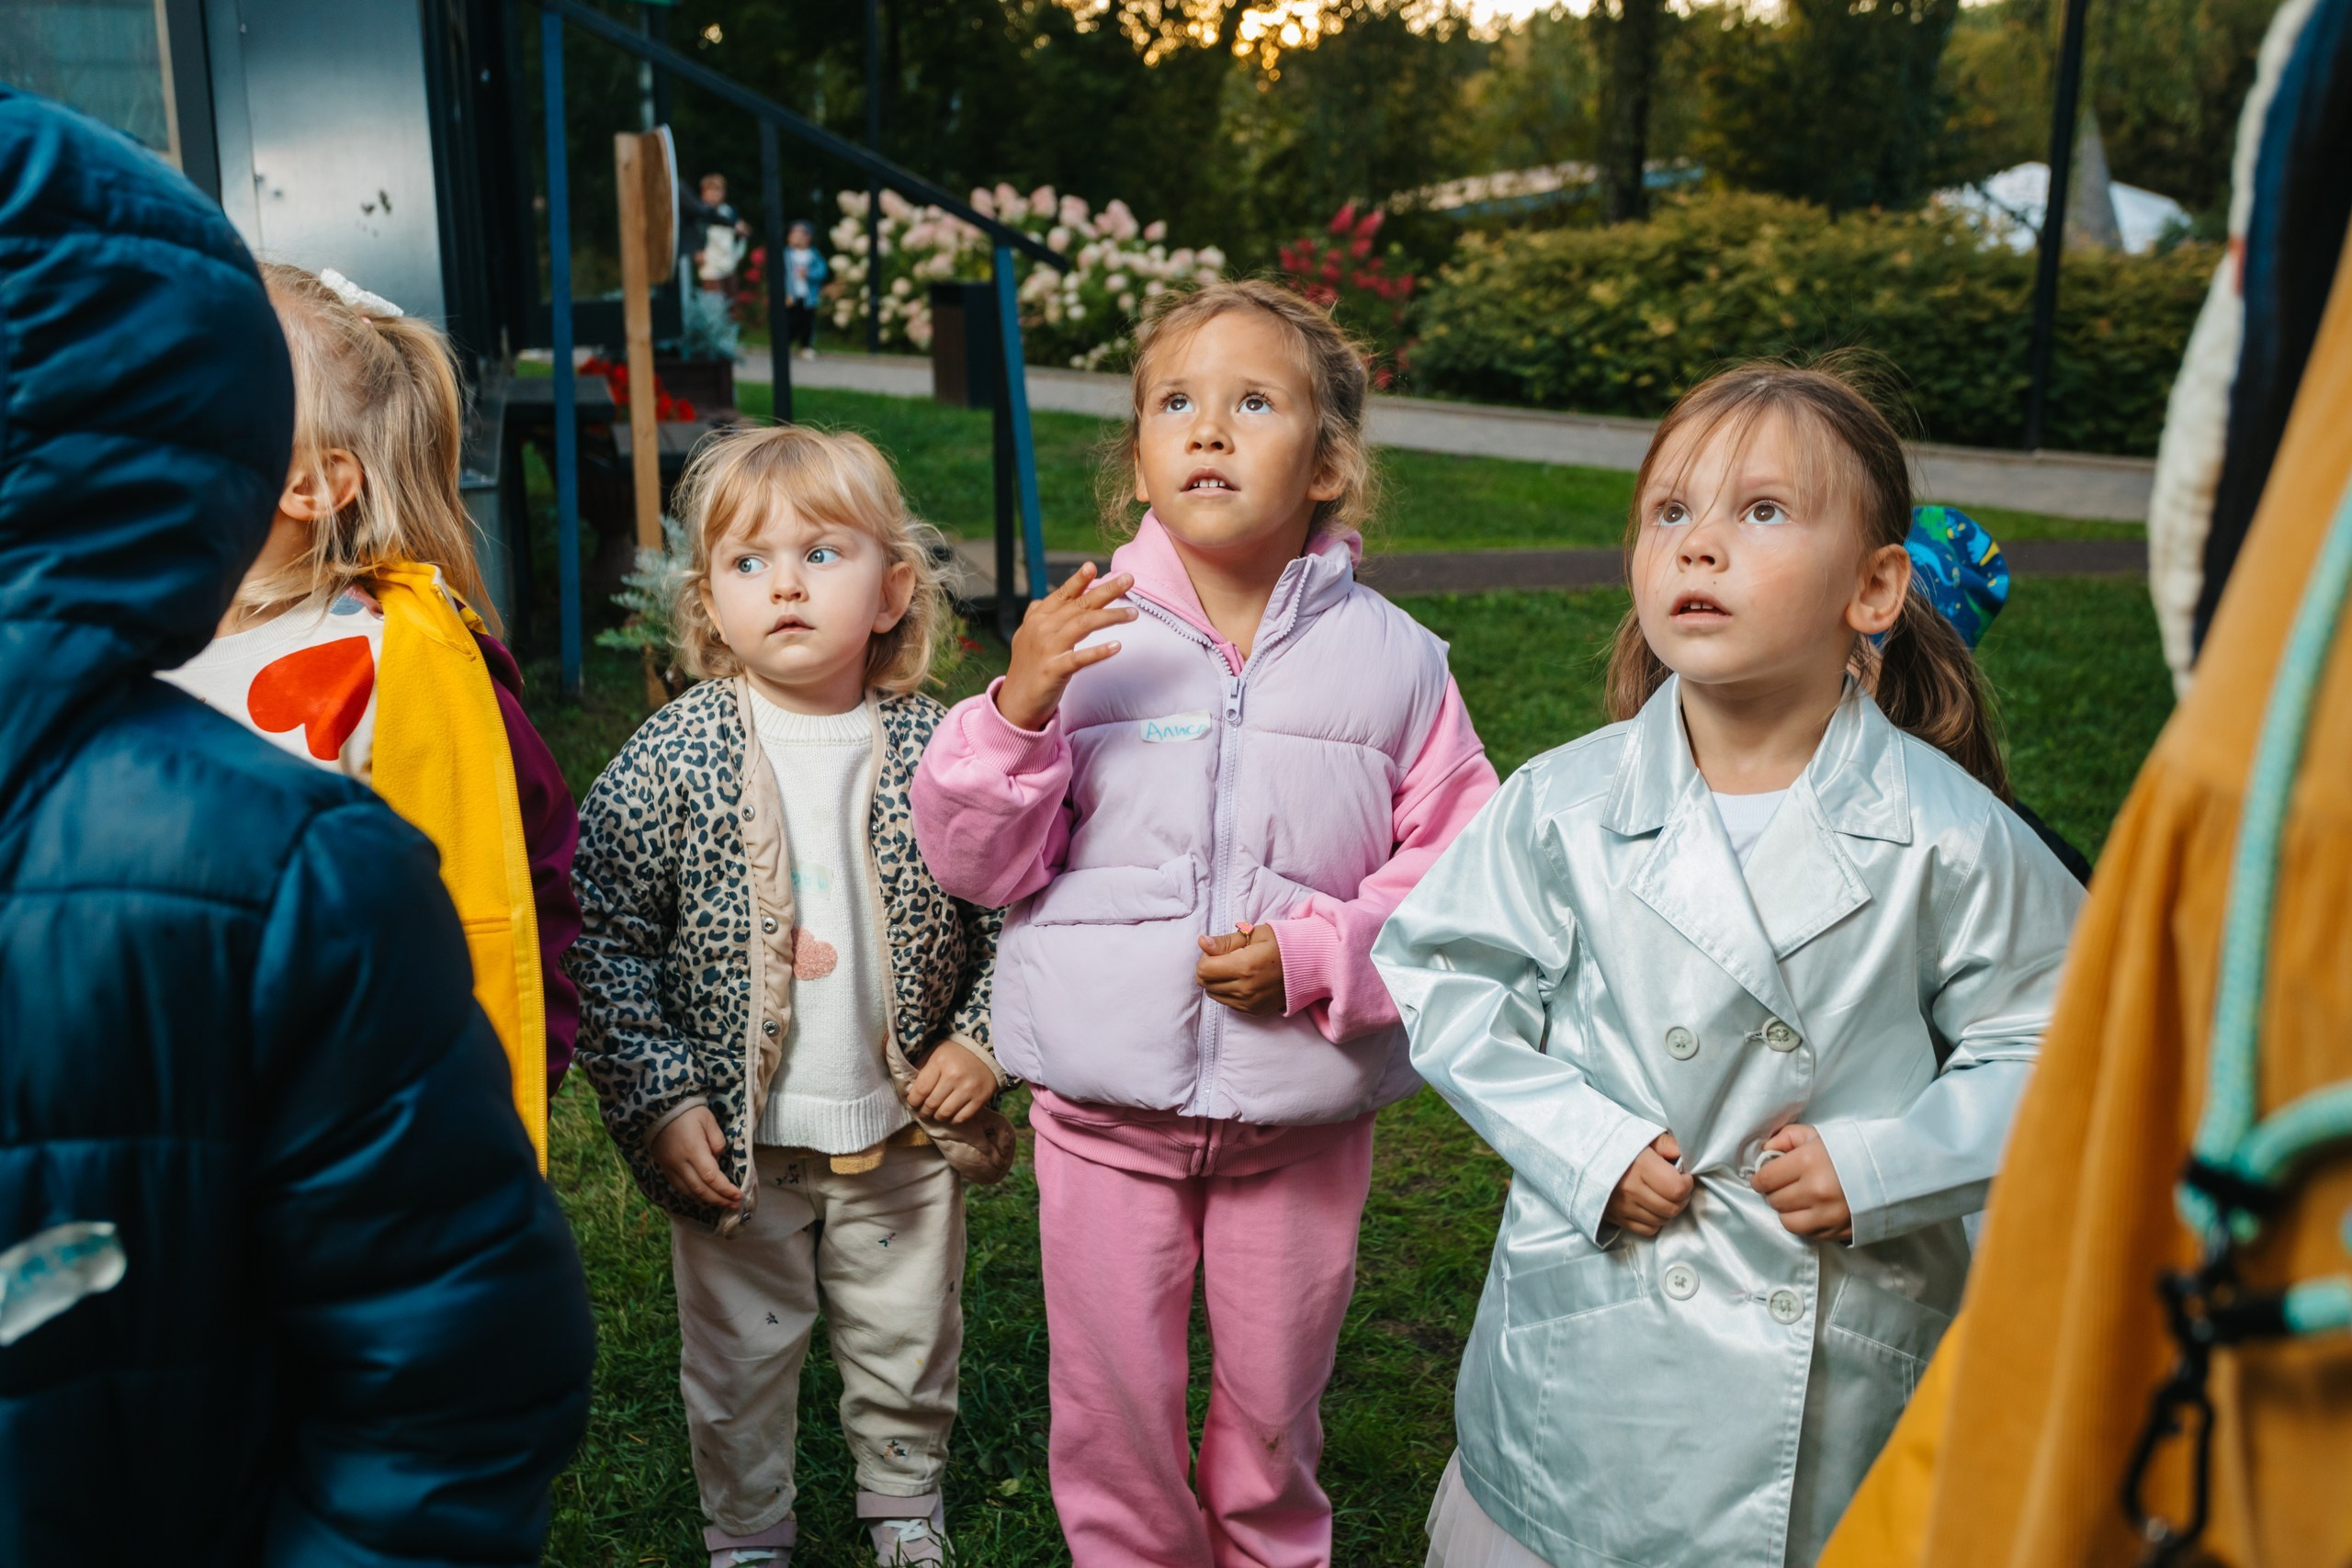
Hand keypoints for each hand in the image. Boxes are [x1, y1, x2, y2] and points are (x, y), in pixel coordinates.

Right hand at [651, 1106, 741, 1207]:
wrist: (657, 1110)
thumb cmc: (687, 1112)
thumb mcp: (708, 1120)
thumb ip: (717, 1141)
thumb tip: (718, 1158)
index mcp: (693, 1150)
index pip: (711, 1177)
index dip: (725, 1190)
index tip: (738, 1196)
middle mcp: (680, 1163)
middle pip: (701, 1190)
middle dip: (719, 1200)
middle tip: (735, 1205)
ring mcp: (670, 1168)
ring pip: (689, 1192)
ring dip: (707, 1200)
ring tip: (722, 1203)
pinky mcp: (665, 1168)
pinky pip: (679, 1187)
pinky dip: (693, 1195)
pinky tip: (704, 1196)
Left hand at [908, 1039, 996, 1124]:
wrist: (987, 1051)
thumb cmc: (957, 1052)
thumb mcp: (935, 1052)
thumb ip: (922, 1068)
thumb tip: (909, 1088)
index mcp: (940, 1062)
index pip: (920, 1090)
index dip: (913, 1101)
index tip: (913, 1102)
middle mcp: (954, 1076)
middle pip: (931, 1104)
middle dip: (924, 1111)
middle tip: (923, 1112)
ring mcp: (969, 1089)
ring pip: (945, 1114)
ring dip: (937, 1117)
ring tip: (935, 1114)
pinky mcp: (980, 1099)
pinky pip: (961, 1118)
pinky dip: (953, 1120)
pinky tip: (950, 1115)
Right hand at [995, 562, 1135, 731]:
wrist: (1015, 702)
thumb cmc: (1027, 668)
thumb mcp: (1026, 637)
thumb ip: (1036, 616)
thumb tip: (1042, 599)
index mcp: (1038, 619)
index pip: (1062, 594)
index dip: (1079, 580)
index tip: (1094, 566)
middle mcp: (1042, 629)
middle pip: (1079, 605)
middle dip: (1106, 591)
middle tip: (1128, 579)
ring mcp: (1048, 649)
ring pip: (1083, 625)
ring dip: (1110, 617)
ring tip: (1133, 614)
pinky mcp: (1054, 670)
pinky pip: (1080, 658)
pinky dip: (1099, 651)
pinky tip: (1117, 646)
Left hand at [1196, 922, 1285, 1014]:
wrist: (1309, 965)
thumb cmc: (1282, 944)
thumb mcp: (1254, 934)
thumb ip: (1225, 941)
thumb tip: (1202, 943)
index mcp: (1244, 966)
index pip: (1204, 970)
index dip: (1206, 958)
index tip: (1219, 951)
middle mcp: (1246, 988)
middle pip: (1206, 984)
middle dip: (1209, 969)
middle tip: (1226, 959)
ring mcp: (1250, 1003)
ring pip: (1214, 995)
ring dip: (1217, 981)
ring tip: (1235, 969)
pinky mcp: (1254, 1011)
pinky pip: (1228, 1003)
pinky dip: (1228, 992)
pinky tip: (1242, 980)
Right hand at [1604, 1133, 1693, 1236]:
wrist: (1579, 1157)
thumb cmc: (1614, 1144)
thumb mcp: (1641, 1136)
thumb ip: (1666, 1144)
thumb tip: (1684, 1154)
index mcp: (1639, 1166)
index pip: (1676, 1189)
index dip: (1687, 1183)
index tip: (1684, 1175)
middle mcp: (1631, 1190)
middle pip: (1672, 1208)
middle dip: (1682, 1198)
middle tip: (1678, 1186)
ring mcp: (1623, 1207)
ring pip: (1661, 1221)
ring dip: (1669, 1210)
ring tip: (1664, 1195)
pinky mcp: (1616, 1218)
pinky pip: (1647, 1230)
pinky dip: (1655, 1221)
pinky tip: (1652, 1207)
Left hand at [1751, 1124, 1852, 1241]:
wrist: (1892, 1172)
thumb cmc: (1853, 1150)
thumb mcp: (1818, 1135)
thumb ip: (1787, 1138)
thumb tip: (1766, 1152)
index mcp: (1809, 1162)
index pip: (1767, 1178)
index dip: (1759, 1179)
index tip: (1761, 1178)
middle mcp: (1816, 1190)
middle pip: (1775, 1200)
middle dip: (1774, 1192)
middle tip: (1783, 1186)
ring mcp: (1827, 1214)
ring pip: (1787, 1221)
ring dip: (1787, 1211)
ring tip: (1796, 1200)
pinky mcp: (1838, 1231)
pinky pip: (1807, 1233)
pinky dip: (1804, 1223)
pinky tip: (1811, 1210)